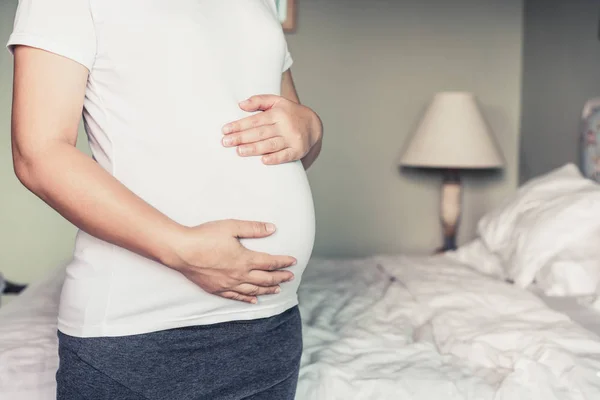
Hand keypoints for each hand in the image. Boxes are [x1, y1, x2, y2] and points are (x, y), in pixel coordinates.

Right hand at [167, 220, 295, 303]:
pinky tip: (254, 300)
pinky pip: (236, 297)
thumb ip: (253, 228)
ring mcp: (228, 284)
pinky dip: (248, 299)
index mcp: (245, 259)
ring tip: (277, 289)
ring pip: (253, 290)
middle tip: (290, 277)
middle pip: (265, 279)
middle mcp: (239, 275)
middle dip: (280, 277)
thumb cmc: (205, 236)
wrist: (181, 250)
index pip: (270, 263)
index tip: (293, 262)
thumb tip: (272, 228)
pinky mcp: (216, 289)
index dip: (283, 262)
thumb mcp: (231, 227)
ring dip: (267, 290)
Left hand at [221, 95, 322, 164]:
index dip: (239, 125)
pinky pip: (285, 156)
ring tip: (239, 151)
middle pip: (261, 133)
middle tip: (226, 142)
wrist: (313, 125)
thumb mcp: (276, 101)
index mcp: (278, 113)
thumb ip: (259, 101)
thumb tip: (241, 105)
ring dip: (254, 149)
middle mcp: (286, 126)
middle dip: (242, 138)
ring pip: (271, 145)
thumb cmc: (289, 113)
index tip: (225, 130)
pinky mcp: (298, 151)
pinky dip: (275, 159)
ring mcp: (292, 139)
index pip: (255, 120)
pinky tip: (263, 161)